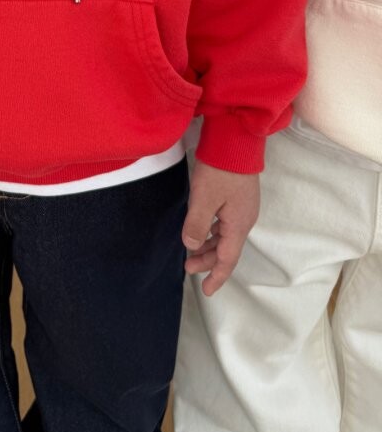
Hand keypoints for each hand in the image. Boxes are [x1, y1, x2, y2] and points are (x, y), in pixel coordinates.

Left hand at [181, 159, 259, 296]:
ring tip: (191, 251)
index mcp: (238, 224)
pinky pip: (225, 224)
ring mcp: (242, 208)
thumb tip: (192, 246)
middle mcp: (244, 219)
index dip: (216, 276)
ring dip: (209, 246)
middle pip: (227, 249)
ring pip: (225, 236)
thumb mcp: (203, 198)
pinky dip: (213, 232)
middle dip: (208, 261)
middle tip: (187, 267)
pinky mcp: (238, 197)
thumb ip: (197, 224)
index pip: (228, 259)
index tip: (206, 291)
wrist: (236, 141)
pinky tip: (202, 230)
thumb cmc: (220, 169)